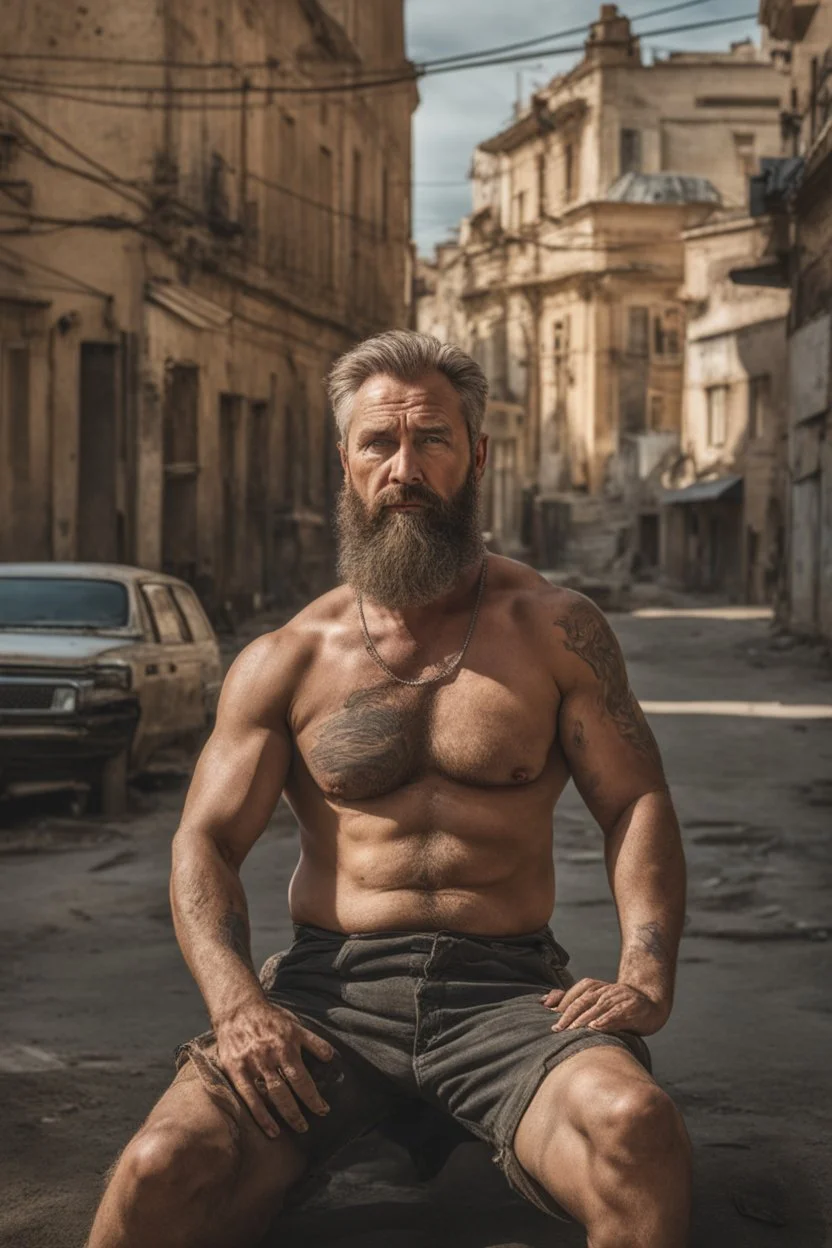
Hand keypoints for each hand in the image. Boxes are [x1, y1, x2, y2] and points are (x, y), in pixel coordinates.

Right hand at [215, 996, 334, 1137]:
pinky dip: (260, 1115)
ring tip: (294, 1129)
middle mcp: (269, 1056)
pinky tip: (270, 1129)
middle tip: (307, 1127)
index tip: (323, 1110)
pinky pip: (248, 1096)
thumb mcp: (295, 1025)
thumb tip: (331, 1057)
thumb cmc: (270, 1018)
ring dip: (283, 1115)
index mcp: (286, 1045)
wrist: (238, 1008)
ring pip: (269, 1095)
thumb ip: (313, 1042)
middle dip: (298, 1112)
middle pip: (286, 1091)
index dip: (313, 1098)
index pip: (302, 1079)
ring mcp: (251, 1063)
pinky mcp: (235, 1069)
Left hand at [540, 978, 668, 1036]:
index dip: (562, 1003)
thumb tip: (543, 1002)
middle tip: (557, 1029)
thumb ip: (571, 1000)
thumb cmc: (617, 1005)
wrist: (650, 1002)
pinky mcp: (631, 1008)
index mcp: (595, 987)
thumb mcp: (595, 1000)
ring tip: (571, 1030)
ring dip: (583, 1019)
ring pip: (598, 1007)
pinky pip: (617, 1014)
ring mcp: (619, 997)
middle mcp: (606, 990)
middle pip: (584, 1000)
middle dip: (569, 1014)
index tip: (549, 1016)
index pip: (576, 992)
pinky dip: (605, 1020)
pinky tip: (596, 1027)